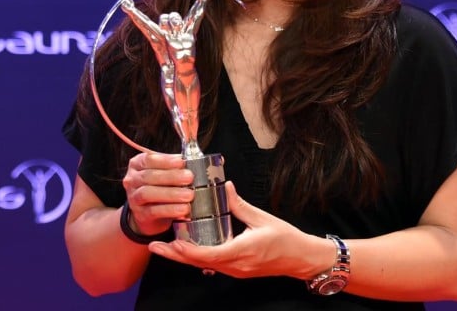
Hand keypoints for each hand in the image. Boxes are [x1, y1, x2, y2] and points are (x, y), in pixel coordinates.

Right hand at [122, 152, 193, 235]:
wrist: (149, 214)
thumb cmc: (159, 187)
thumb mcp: (162, 173)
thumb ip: (172, 167)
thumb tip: (188, 163)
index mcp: (137, 164)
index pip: (148, 159)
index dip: (165, 161)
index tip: (181, 162)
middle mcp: (132, 180)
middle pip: (149, 176)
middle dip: (171, 176)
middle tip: (189, 177)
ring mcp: (134, 198)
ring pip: (148, 193)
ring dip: (171, 194)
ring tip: (189, 194)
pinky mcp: (140, 214)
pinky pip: (154, 211)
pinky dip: (170, 210)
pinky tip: (183, 208)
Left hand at [147, 182, 317, 278]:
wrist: (301, 259)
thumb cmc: (286, 239)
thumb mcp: (262, 218)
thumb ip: (240, 204)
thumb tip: (226, 186)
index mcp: (242, 251)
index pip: (210, 254)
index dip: (189, 250)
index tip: (174, 241)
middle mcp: (236, 265)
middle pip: (199, 262)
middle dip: (175, 255)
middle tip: (155, 245)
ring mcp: (235, 270)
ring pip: (203, 265)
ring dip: (182, 256)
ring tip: (163, 246)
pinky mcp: (236, 269)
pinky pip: (212, 264)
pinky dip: (196, 256)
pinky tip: (185, 247)